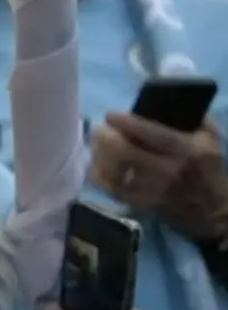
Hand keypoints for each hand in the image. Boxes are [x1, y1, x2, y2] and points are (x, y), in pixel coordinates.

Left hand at [91, 114, 227, 237]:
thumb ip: (192, 118)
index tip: (111, 115)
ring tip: (97, 145)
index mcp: (185, 150)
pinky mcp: (141, 204)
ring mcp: (151, 190)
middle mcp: (167, 170)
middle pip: (123, 151)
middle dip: (105, 137)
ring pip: (112, 171)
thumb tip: (164, 100)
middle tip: (100, 129)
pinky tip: (98, 165)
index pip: (151, 133)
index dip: (126, 122)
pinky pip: (110, 189)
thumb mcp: (210, 139)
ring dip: (99, 155)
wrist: (213, 210)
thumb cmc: (208, 168)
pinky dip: (99, 175)